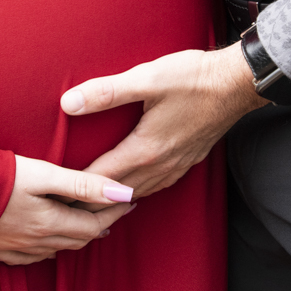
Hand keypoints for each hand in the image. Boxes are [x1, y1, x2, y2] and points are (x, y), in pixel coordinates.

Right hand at [0, 155, 135, 264]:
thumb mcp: (45, 175)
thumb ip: (84, 185)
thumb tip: (123, 192)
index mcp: (51, 223)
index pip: (95, 225)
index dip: (115, 213)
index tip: (131, 201)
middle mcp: (37, 242)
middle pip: (78, 239)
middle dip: (100, 225)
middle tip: (114, 212)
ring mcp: (16, 248)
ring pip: (57, 250)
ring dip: (76, 237)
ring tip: (89, 225)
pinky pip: (31, 259)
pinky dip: (48, 251)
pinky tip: (49, 246)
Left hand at [60, 43, 269, 200]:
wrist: (238, 84)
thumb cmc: (193, 78)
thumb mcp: (146, 79)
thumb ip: (106, 92)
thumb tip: (68, 103)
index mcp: (145, 150)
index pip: (99, 180)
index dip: (74, 192)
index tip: (52, 201)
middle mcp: (161, 165)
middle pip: (116, 195)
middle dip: (90, 205)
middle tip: (64, 213)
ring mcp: (177, 165)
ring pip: (138, 193)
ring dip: (114, 202)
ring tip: (92, 209)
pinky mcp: (188, 160)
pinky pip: (156, 186)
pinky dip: (137, 192)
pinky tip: (133, 188)